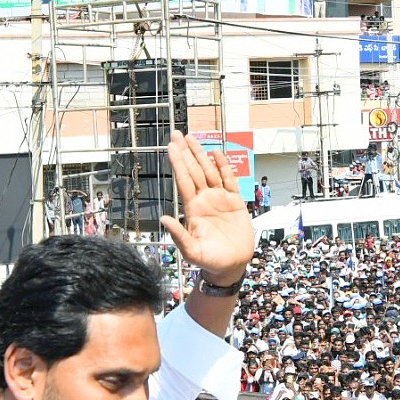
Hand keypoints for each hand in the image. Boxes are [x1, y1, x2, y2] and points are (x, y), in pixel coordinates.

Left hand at [162, 131, 254, 285]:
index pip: (184, 180)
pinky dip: (224, 167)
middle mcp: (205, 200)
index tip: (171, 147)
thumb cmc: (210, 261)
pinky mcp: (235, 203)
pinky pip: (229, 180)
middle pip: (193, 170)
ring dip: (201, 155)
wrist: (232, 265)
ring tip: (193, 138)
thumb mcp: (192, 251)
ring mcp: (220, 199)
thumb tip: (164, 219)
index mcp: (193, 209)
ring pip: (209, 171)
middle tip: (177, 134)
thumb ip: (178, 235)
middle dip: (186, 152)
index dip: (178, 163)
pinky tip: (217, 154)